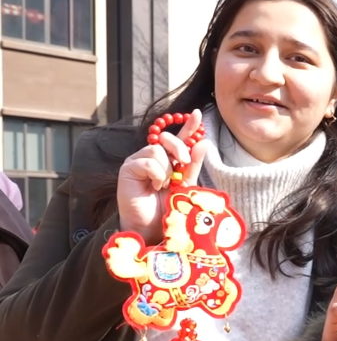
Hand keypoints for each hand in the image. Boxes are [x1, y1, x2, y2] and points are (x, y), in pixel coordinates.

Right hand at [117, 109, 207, 241]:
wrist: (153, 227)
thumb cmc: (169, 208)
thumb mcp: (186, 185)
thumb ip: (193, 164)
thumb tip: (204, 142)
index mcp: (169, 160)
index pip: (180, 138)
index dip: (188, 126)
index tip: (198, 114)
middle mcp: (153, 157)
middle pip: (167, 138)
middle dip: (179, 147)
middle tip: (183, 162)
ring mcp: (138, 161)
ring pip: (157, 150)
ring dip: (167, 169)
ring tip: (164, 185)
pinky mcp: (128, 168)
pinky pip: (147, 162)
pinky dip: (156, 174)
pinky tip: (154, 186)